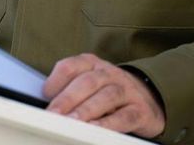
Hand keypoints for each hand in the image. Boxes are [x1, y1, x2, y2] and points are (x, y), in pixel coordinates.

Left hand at [43, 53, 165, 137]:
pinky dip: (109, 124)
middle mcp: (109, 73)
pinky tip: (96, 129)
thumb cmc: (109, 91)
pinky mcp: (140, 110)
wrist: (150, 97)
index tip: (44, 96)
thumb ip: (69, 89)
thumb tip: (46, 104)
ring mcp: (127, 90)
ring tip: (72, 122)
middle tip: (53, 114)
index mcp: (92, 63)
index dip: (55, 80)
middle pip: (87, 82)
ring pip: (106, 96)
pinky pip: (125, 116)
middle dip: (67, 99)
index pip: (70, 66)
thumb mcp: (89, 83)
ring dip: (87, 110)